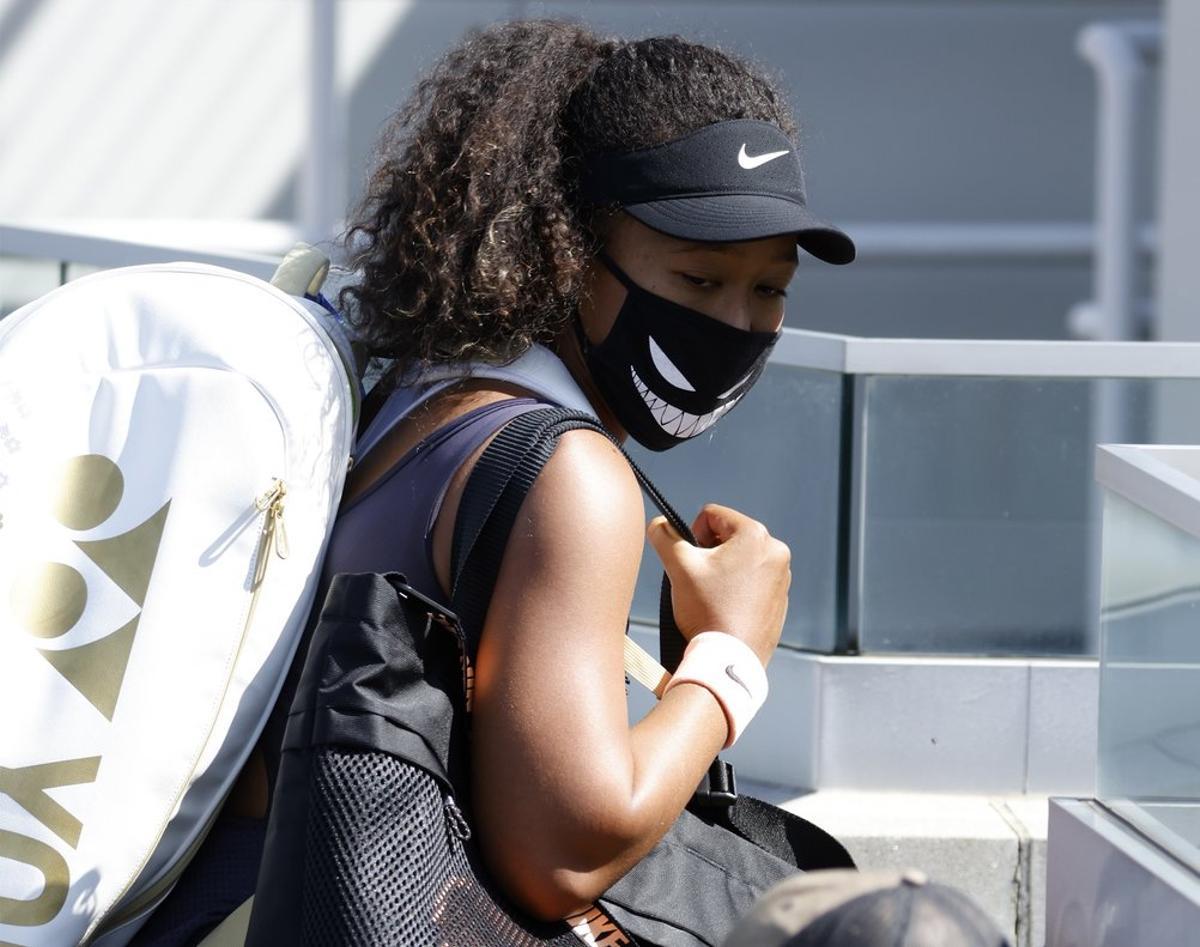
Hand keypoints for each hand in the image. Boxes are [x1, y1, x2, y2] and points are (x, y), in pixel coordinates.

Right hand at [646, 504, 789, 667]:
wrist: (728, 659)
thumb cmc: (707, 611)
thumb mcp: (678, 566)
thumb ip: (664, 536)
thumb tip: (659, 524)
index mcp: (755, 536)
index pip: (712, 515)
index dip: (692, 533)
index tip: (691, 560)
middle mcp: (776, 552)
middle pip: (729, 537)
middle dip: (710, 554)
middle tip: (700, 580)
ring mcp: (781, 578)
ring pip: (741, 560)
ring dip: (723, 571)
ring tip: (713, 597)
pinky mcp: (780, 601)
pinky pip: (753, 583)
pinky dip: (737, 589)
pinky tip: (725, 608)